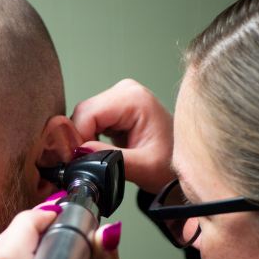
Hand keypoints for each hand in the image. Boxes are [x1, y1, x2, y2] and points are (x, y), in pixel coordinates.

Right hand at [72, 79, 173, 193]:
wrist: (180, 167)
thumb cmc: (170, 165)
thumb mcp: (143, 166)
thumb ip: (110, 157)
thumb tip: (80, 152)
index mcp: (134, 98)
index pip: (87, 113)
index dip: (78, 138)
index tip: (80, 161)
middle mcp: (125, 91)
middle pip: (83, 113)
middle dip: (80, 140)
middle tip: (88, 164)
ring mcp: (120, 97)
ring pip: (83, 118)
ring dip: (84, 140)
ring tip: (99, 159)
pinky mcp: (116, 108)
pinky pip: (90, 121)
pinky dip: (89, 138)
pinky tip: (101, 151)